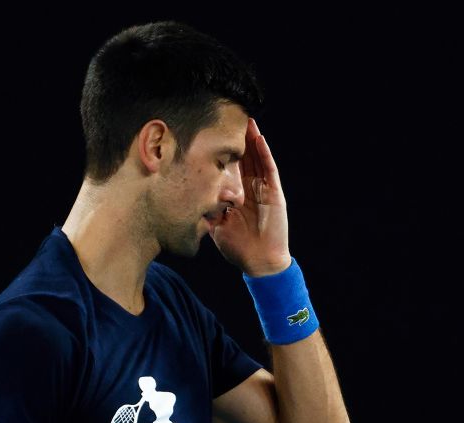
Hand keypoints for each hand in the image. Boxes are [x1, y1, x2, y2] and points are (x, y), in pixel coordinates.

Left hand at [211, 117, 291, 276]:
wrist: (259, 262)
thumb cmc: (238, 247)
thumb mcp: (215, 226)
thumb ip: (205, 211)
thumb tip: (188, 199)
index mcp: (238, 195)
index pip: (231, 168)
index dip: (224, 152)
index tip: (212, 136)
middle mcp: (251, 188)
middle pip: (245, 158)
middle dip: (238, 140)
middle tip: (230, 118)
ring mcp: (264, 189)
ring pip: (258, 158)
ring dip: (252, 139)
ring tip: (246, 120)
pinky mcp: (275, 193)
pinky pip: (269, 169)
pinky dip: (264, 153)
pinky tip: (259, 137)